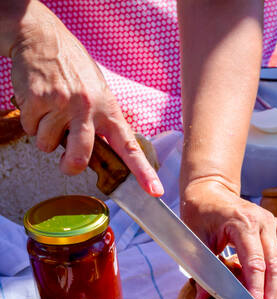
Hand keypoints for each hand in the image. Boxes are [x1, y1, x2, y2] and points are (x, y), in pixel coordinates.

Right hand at [6, 2, 161, 195]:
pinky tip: (37, 101)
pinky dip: (30, 120)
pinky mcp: (36, 100)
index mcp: (109, 110)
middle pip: (80, 157)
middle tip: (67, 164)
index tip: (155, 191)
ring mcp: (61, 105)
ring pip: (47, 145)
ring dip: (44, 135)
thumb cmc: (73, 69)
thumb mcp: (99, 93)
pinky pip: (29, 129)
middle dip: (70, 166)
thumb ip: (101, 121)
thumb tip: (100, 153)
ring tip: (50, 111)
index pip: (130, 147)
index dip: (143, 172)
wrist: (42, 37)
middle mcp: (88, 109)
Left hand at [181, 179, 276, 298]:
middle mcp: (263, 221)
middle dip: (272, 293)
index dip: (256, 289)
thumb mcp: (195, 240)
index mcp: (241, 223)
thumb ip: (203, 269)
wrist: (210, 190)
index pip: (254, 262)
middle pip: (276, 262)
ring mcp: (274, 221)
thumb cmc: (200, 213)